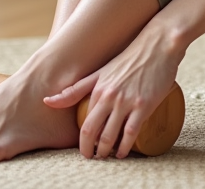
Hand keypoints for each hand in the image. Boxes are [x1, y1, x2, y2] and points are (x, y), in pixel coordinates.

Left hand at [43, 26, 183, 158]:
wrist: (157, 45)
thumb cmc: (129, 58)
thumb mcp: (101, 71)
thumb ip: (77, 88)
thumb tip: (47, 100)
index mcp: (97, 89)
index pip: (83, 122)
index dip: (82, 141)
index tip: (85, 150)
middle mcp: (109, 96)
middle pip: (92, 131)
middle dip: (90, 150)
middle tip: (92, 158)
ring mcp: (126, 101)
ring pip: (110, 135)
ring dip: (106, 151)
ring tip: (107, 157)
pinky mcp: (144, 105)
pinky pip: (131, 132)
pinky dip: (125, 147)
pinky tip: (123, 153)